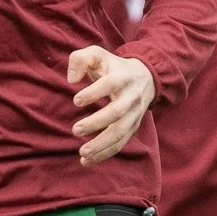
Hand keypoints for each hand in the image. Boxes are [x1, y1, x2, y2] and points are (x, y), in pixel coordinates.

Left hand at [67, 45, 155, 165]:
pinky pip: (120, 144)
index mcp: (122, 77)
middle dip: (96, 123)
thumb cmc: (112, 67)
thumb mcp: (97, 54)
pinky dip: (104, 154)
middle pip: (116, 112)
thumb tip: (71, 80)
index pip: (109, 84)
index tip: (76, 100)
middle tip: (76, 130)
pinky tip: (87, 161)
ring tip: (82, 152)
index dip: (93, 93)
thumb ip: (80, 59)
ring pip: (120, 132)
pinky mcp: (133, 127)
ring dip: (101, 145)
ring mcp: (134, 114)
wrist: (145, 77)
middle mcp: (131, 97)